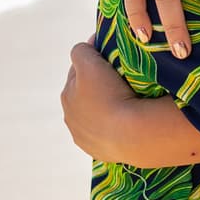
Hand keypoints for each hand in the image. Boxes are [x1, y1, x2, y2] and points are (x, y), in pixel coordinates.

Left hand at [61, 42, 136, 160]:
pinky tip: (125, 122)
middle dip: (98, 87)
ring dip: (105, 108)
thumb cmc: (110, 94)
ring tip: (125, 103)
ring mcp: (85, 138)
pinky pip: (108, 134)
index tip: (111, 59)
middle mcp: (71, 118)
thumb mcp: (90, 62)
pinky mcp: (101, 153)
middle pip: (86, 95)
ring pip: (96, 116)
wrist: (132, 134)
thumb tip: (87, 46)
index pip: (79, 71)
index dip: (95, 63)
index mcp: (66, 95)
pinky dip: (114, 127)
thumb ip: (82, 50)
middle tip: (120, 81)